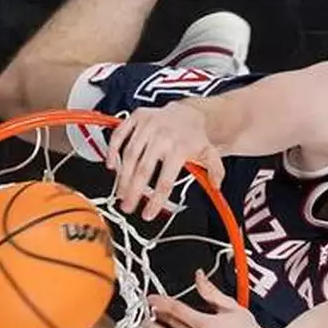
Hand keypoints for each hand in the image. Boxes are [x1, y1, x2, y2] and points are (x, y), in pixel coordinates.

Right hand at [106, 100, 225, 220]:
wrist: (186, 112)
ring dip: (122, 176)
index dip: (156, 200)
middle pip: (143, 169)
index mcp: (179, 147)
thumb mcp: (209, 153)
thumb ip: (214, 170)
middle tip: (127, 207)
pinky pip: (120, 134)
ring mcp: (147, 125)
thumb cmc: (193, 138)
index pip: (165, 180)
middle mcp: (162, 135)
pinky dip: (112, 150)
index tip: (147, 214)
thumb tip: (216, 186)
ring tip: (120, 193)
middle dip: (134, 191)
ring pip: (130, 154)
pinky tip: (111, 166)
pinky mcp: (136, 117)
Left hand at [139, 270, 280, 327]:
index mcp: (208, 325)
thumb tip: (198, 276)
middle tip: (150, 311)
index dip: (162, 303)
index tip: (152, 299)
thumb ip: (211, 292)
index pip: (178, 310)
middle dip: (161, 316)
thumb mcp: (232, 307)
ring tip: (146, 326)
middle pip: (175, 326)